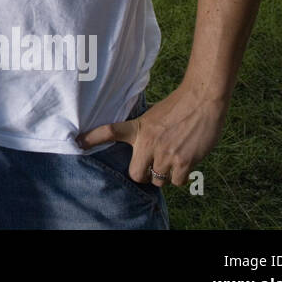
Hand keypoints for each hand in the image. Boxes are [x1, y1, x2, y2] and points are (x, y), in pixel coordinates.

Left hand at [78, 81, 228, 186]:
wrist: (203, 100)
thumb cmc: (180, 106)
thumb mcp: (153, 116)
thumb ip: (144, 130)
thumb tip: (141, 144)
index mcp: (138, 128)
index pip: (110, 132)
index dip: (93, 138)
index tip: (78, 142)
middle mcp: (148, 143)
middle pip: (135, 174)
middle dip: (143, 174)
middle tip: (151, 166)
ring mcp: (165, 154)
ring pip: (158, 180)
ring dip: (165, 174)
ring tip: (173, 158)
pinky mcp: (183, 162)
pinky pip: (177, 181)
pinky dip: (181, 176)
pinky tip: (185, 162)